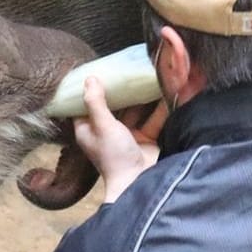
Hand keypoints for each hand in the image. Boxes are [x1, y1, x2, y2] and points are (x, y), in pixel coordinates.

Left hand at [74, 76, 167, 203]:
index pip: (85, 106)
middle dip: (121, 91)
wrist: (139, 183)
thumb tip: (89, 78)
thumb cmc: (115, 156)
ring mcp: (127, 137)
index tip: (97, 71)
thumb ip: (96, 102)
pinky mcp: (145, 141)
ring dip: (141, 99)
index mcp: (89, 130)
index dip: (90, 90)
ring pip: (134, 112)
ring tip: (149, 77)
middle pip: (113, 106)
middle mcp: (106, 132)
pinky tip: (165, 93)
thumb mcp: (103, 125)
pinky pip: (152, 121)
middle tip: (127, 69)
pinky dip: (159, 109)